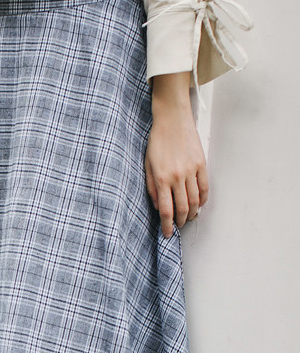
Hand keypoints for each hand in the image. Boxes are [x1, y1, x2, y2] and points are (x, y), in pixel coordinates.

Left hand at [145, 72, 208, 237]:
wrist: (172, 119)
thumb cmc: (157, 141)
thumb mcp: (147, 165)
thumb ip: (151, 187)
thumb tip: (157, 206)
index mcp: (162, 179)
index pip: (166, 210)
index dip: (168, 225)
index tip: (168, 233)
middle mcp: (177, 177)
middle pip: (183, 209)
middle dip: (181, 222)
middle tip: (178, 226)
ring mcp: (191, 170)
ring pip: (195, 201)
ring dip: (193, 213)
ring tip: (189, 218)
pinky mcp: (201, 164)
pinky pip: (205, 188)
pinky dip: (203, 200)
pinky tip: (199, 205)